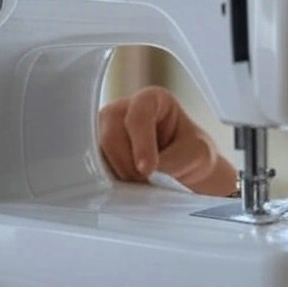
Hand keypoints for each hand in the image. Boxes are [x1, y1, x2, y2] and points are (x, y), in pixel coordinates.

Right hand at [98, 86, 236, 195]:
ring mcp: (106, 129)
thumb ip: (172, 161)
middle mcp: (124, 108)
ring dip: (116, 172)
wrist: (186, 168)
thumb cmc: (192, 152)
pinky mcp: (98, 150)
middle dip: (127, 162)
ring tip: (139, 185)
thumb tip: (143, 174)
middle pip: (111, 132)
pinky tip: (124, 187)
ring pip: (97, 150)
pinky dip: (107, 178)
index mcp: (153, 99)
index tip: (148, 170)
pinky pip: (91, 164)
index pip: (139, 113)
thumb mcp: (196, 155)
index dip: (141, 143)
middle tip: (144, 181)